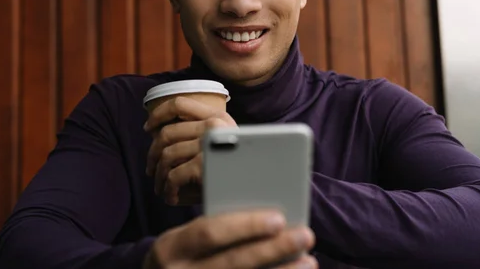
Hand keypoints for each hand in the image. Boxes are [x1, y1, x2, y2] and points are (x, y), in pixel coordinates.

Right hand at [143, 210, 317, 268]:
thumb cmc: (182, 255)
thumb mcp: (184, 239)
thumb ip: (214, 228)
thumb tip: (266, 216)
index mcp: (170, 248)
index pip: (209, 232)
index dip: (244, 225)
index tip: (278, 218)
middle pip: (232, 262)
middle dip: (272, 249)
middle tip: (305, 235)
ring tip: (309, 262)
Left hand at [144, 96, 235, 204]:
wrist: (258, 190)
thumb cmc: (237, 169)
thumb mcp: (224, 141)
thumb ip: (201, 131)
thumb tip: (162, 131)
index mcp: (217, 116)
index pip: (179, 104)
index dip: (158, 114)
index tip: (148, 128)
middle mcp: (214, 125)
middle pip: (167, 133)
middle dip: (153, 153)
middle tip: (151, 168)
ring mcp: (209, 144)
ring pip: (167, 156)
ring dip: (159, 174)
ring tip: (161, 186)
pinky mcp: (203, 166)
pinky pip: (172, 176)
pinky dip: (167, 189)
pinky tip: (171, 196)